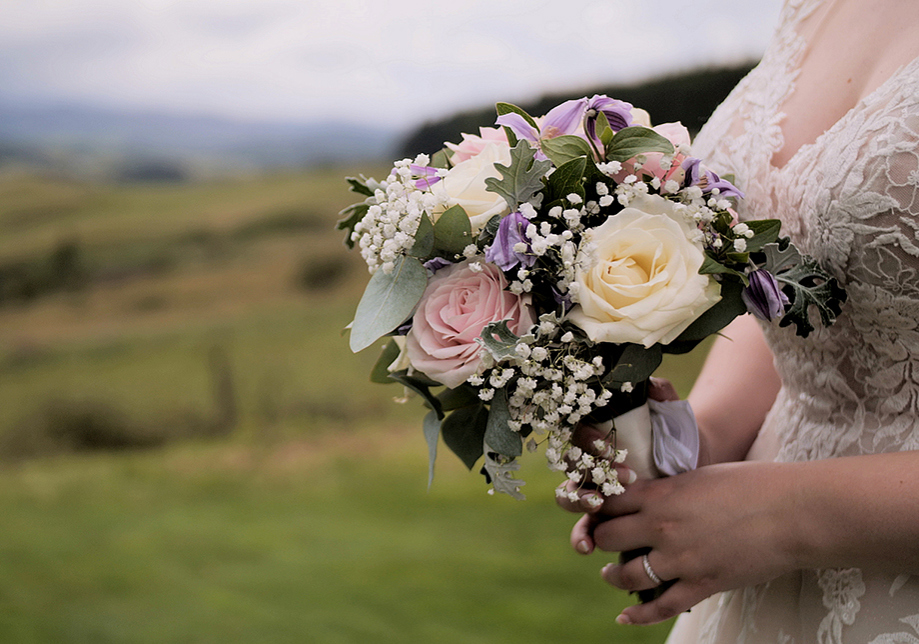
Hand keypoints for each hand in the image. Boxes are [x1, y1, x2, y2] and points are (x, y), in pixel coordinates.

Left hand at [573, 461, 797, 624]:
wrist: (792, 512)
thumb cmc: (751, 485)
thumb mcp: (698, 476)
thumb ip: (668, 489)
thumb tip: (650, 496)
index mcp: (661, 494)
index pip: (608, 501)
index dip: (599, 506)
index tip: (598, 511)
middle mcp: (662, 526)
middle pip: (607, 538)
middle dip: (601, 540)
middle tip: (601, 543)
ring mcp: (680, 559)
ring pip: (626, 575)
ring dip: (612, 576)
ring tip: (610, 574)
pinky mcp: (701, 585)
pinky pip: (659, 607)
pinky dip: (638, 616)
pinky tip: (624, 617)